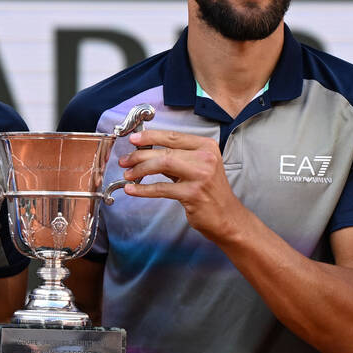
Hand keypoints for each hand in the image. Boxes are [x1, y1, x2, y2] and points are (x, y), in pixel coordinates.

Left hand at [118, 128, 246, 240]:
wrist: (227, 217)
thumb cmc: (210, 192)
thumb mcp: (197, 168)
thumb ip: (176, 159)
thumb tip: (146, 152)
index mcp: (207, 147)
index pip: (174, 136)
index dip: (150, 136)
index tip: (134, 139)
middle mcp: (206, 158)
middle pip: (165, 151)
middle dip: (140, 155)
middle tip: (125, 160)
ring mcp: (201, 176)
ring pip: (162, 165)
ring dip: (140, 170)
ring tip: (128, 174)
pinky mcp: (193, 194)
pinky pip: (162, 188)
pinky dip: (143, 189)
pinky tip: (132, 189)